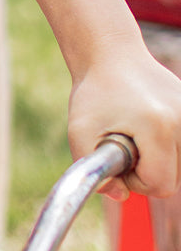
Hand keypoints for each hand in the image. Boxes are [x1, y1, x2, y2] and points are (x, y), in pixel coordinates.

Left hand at [67, 36, 180, 201]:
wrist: (111, 54)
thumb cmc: (94, 92)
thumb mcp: (79, 130)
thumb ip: (95, 171)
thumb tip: (120, 196)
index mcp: (158, 127)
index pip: (160, 185)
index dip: (134, 180)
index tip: (117, 158)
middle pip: (174, 179)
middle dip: (146, 170)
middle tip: (122, 143)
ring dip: (157, 158)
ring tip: (134, 131)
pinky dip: (166, 145)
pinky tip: (147, 125)